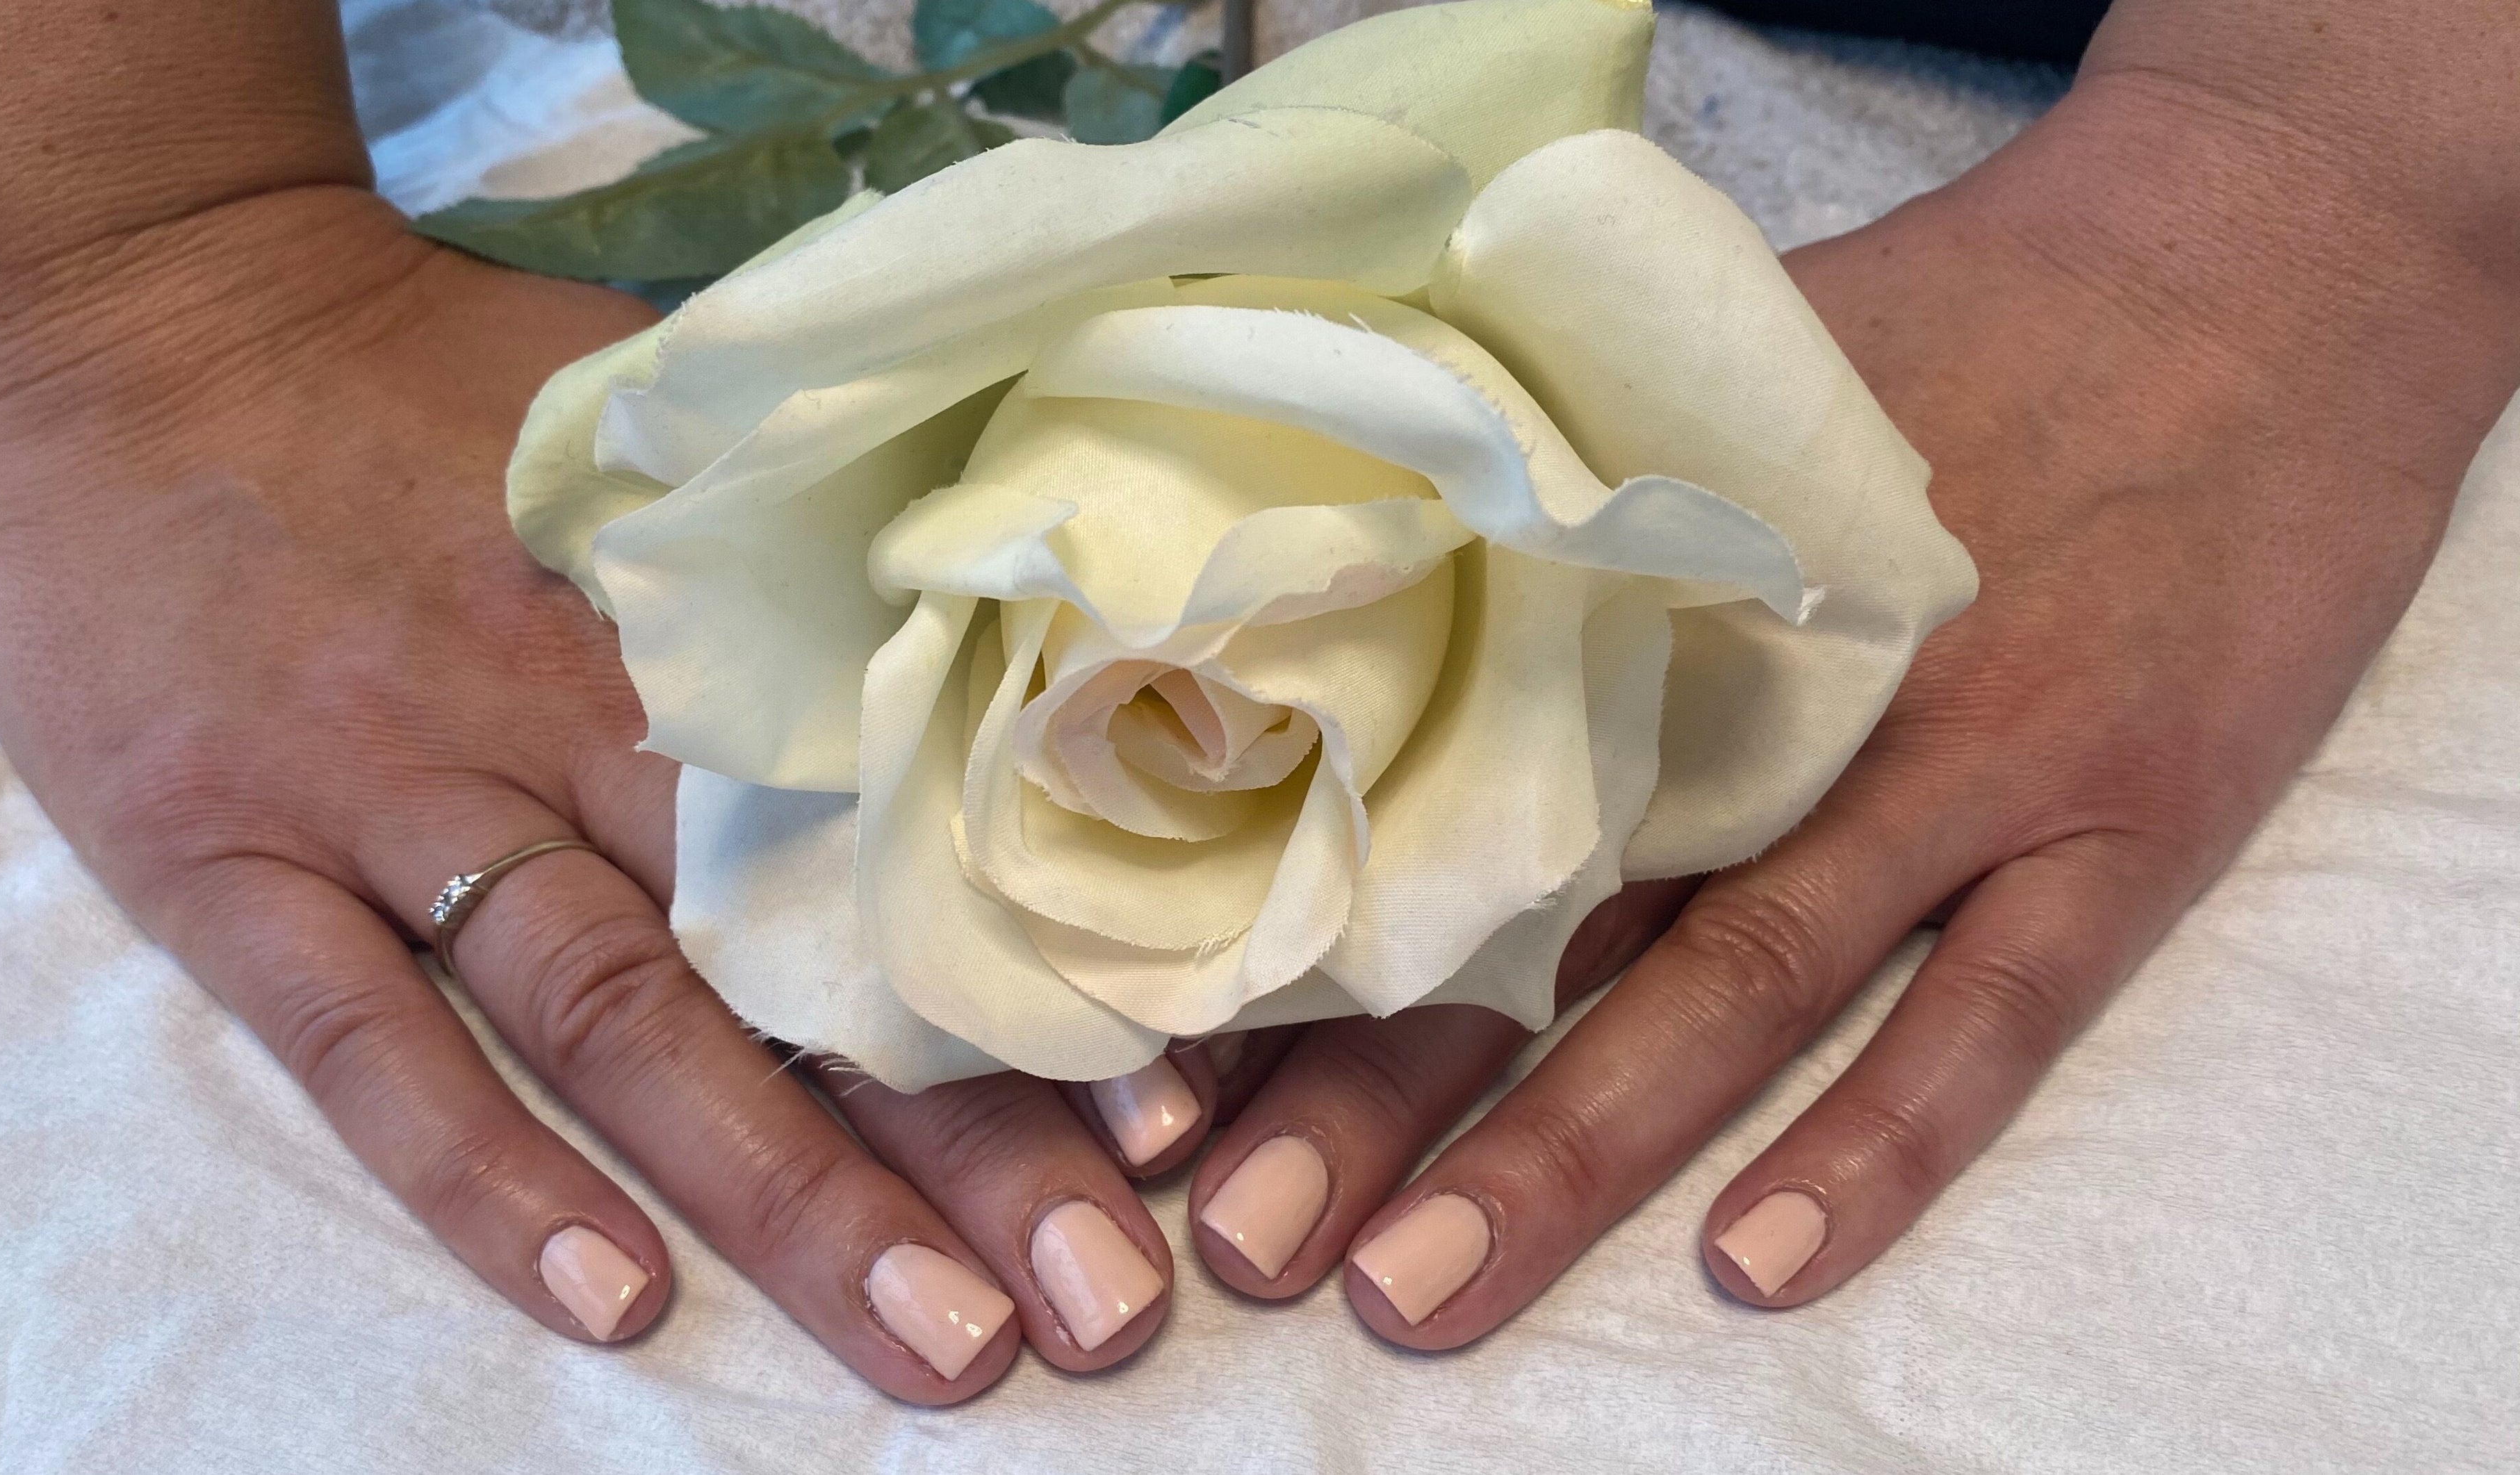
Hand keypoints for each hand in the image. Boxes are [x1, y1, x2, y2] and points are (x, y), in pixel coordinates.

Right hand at [0, 188, 1222, 1398]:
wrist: (135, 310)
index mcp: (693, 625)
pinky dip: (486, 1173)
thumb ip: (802, 535)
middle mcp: (565, 723)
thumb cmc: (422, 370)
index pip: (899, 823)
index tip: (1186, 1111)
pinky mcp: (225, 857)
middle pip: (794, 955)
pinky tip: (615, 1297)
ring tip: (941, 1343)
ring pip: (620, 1020)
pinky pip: (366, 1044)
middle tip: (1111, 1302)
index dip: (1036, 972)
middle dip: (966, 1144)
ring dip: (786, 1191)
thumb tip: (1017, 605)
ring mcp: (394, 796)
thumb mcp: (651, 418)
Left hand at [1182, 71, 2519, 1336]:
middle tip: (1238, 1240)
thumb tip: (1339, 580)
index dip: (1298, 940)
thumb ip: (1551, 490)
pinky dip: (1880, 1141)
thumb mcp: (1715, 369)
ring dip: (1571, 1147)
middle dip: (1380, 1091)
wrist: (2256, 259)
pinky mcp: (2122, 813)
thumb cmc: (1961, 314)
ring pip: (1737, 985)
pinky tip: (1759, 1263)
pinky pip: (1990, 1012)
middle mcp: (1780, 685)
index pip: (1437, 787)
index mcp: (1655, 576)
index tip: (1157, 1079)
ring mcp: (1959, 760)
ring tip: (1415, 1289)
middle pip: (1548, 911)